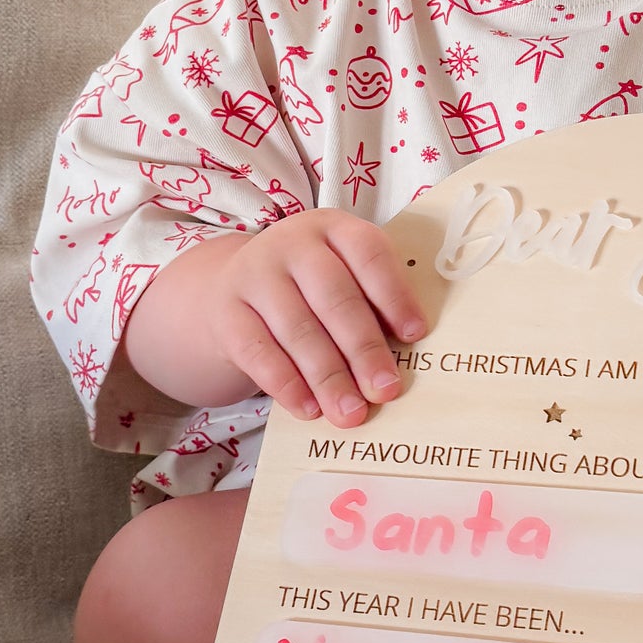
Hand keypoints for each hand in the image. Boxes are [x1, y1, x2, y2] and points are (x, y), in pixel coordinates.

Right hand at [135, 210, 426, 426]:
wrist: (237, 287)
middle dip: (363, 349)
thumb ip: (373, 303)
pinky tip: (309, 409)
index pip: (369, 254)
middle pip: (334, 298)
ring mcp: (255, 275)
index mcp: (334, 228)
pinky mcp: (227, 312)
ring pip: (298, 330)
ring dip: (328, 377)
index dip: (394, 295)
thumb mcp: (344, 275)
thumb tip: (405, 355)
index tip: (415, 336)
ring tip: (351, 413)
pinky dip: (286, 384)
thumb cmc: (312, 288)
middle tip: (385, 391)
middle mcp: (293, 244)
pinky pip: (258, 352)